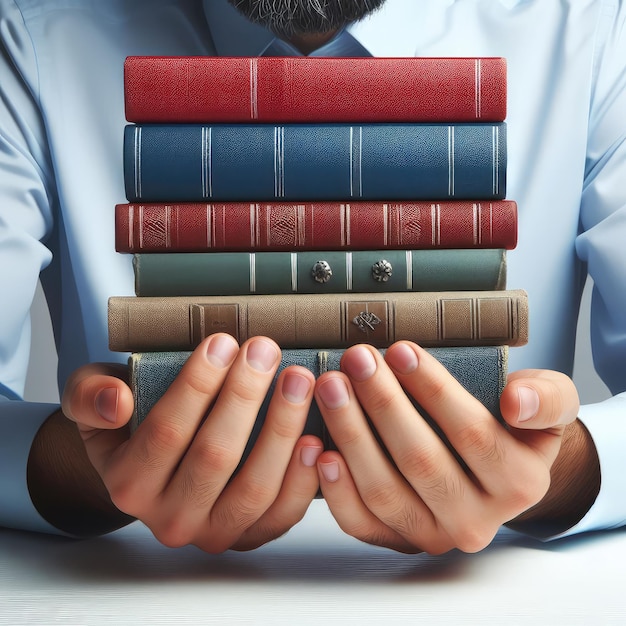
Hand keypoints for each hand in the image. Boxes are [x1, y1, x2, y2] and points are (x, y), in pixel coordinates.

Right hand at [60, 334, 321, 551]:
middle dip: (244, 396)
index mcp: (129, 484)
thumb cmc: (129, 425)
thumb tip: (115, 401)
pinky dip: (302, 478)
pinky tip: (314, 436)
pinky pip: (281, 514)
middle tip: (265, 350)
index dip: (197, 386)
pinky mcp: (251, 535)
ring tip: (298, 379)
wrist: (150, 468)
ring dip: (281, 429)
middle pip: (214, 457)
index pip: (166, 431)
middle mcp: (169, 518)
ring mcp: (214, 532)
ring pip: (254, 487)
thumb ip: (91, 396)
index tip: (223, 342)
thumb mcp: (91, 401)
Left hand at [313, 341, 580, 553]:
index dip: (434, 390)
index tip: (400, 350)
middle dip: (383, 403)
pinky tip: (318, 447)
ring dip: (351, 434)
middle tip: (356, 358)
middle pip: (421, 460)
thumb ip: (547, 399)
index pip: (473, 433)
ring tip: (331, 385)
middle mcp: (476, 520)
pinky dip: (336, 489)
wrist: (496, 469)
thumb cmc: (515, 427)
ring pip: (384, 490)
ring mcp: (432, 534)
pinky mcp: (396, 539)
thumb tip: (517, 401)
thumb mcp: (550, 404)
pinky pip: (361, 522)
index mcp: (519, 483)